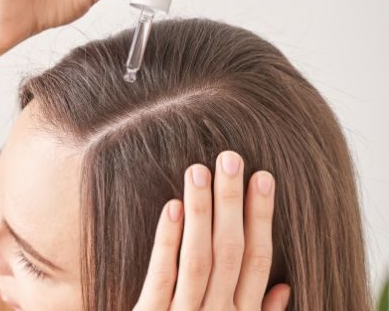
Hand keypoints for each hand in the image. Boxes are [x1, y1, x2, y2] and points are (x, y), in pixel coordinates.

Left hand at [134, 151, 291, 309]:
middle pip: (230, 250)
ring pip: (198, 258)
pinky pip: (162, 276)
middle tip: (230, 158)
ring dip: (201, 211)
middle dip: (232, 202)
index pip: (257, 259)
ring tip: (198, 171)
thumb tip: (284, 288)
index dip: (261, 217)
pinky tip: (172, 207)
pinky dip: (168, 241)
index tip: (262, 177)